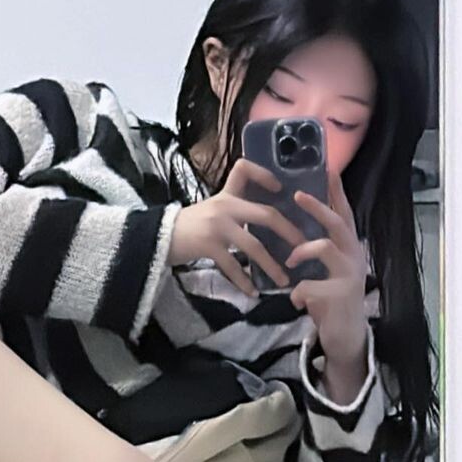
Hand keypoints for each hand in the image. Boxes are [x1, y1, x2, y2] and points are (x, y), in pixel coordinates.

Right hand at [168, 157, 307, 297]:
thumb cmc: (188, 225)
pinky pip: (232, 266)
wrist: (158, 237)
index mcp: (225, 195)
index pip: (243, 170)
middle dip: (289, 232)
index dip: (264, 175)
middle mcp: (224, 207)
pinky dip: (244, 281)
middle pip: (266, 215)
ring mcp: (217, 227)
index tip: (280, 189)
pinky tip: (253, 292)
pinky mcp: (208, 246)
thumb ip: (233, 209)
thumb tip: (265, 220)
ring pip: (254, 246)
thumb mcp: (211, 209)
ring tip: (284, 280)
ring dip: (271, 265)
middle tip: (303, 247)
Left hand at [285, 167, 368, 365]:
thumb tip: (291, 225)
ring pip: (325, 247)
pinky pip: (310, 285)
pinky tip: (295, 300)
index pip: (344, 213)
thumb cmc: (330, 297)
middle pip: (338, 223)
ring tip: (290, 261)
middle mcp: (354, 256)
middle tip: (298, 195)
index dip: (336, 192)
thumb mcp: (326, 269)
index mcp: (349, 247)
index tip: (328, 168)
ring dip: (302, 251)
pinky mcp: (341, 295)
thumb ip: (317, 248)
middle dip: (318, 206)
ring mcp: (350, 274)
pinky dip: (297, 292)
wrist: (346, 336)